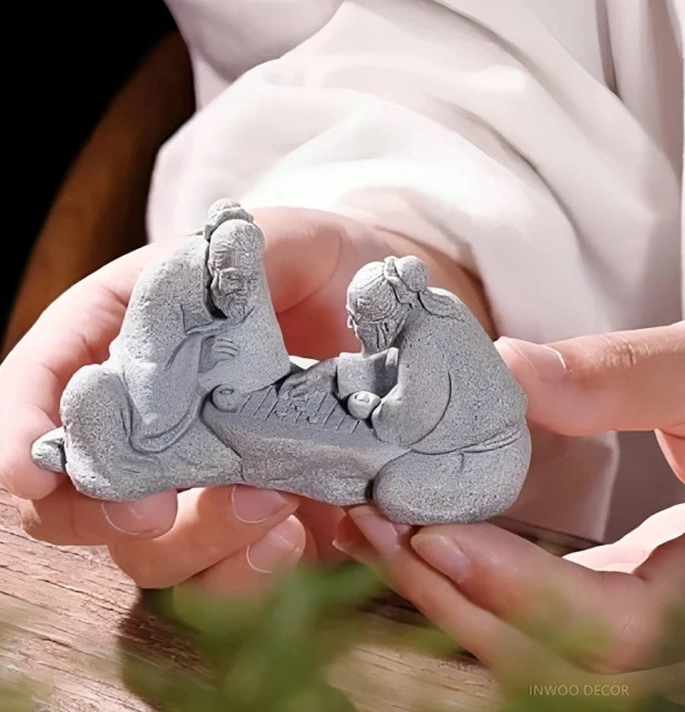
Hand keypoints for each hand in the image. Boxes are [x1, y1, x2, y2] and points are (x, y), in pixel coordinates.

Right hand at [0, 207, 488, 592]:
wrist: (382, 311)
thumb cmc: (318, 263)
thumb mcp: (284, 237)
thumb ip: (239, 254)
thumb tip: (206, 280)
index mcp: (122, 333)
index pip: (38, 381)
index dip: (19, 429)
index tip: (29, 473)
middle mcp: (144, 418)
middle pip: (73, 492)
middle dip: (100, 512)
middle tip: (156, 505)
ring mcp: (193, 479)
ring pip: (146, 550)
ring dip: (193, 543)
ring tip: (270, 501)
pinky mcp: (250, 520)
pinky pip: (222, 578)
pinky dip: (248, 573)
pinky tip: (295, 534)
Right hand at [200, 335, 239, 372]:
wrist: (196, 366)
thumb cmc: (202, 357)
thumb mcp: (207, 347)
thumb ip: (215, 344)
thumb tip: (230, 343)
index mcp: (208, 339)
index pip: (221, 337)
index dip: (228, 340)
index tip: (233, 342)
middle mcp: (210, 342)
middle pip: (225, 343)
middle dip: (233, 346)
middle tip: (238, 349)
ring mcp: (211, 349)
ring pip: (226, 349)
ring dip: (233, 352)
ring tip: (236, 354)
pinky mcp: (213, 356)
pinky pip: (224, 355)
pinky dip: (230, 356)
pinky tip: (232, 358)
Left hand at [337, 323, 684, 672]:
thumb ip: (624, 376)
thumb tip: (507, 367)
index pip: (617, 629)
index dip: (522, 591)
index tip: (435, 534)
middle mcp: (679, 629)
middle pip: (557, 657)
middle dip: (453, 597)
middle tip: (372, 527)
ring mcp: (645, 620)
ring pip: (536, 648)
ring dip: (446, 593)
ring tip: (370, 531)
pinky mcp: (615, 591)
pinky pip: (534, 612)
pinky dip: (468, 580)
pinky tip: (414, 536)